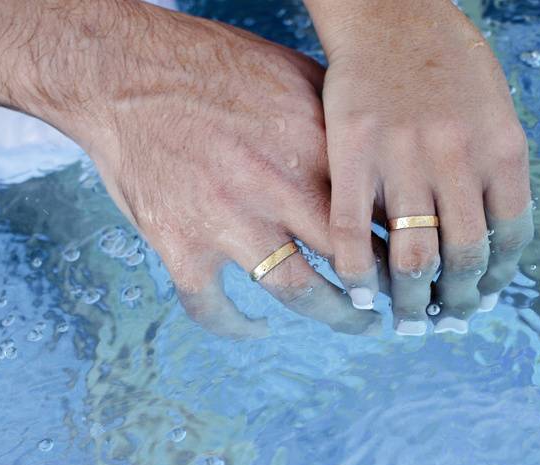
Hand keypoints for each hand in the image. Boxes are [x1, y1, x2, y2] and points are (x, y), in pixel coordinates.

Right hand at [0, 0, 379, 335]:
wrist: (120, 73)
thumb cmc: (203, 64)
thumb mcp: (285, 71)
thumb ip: (331, 117)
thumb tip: (372, 155)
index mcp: (310, 143)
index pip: (380, 207)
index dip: (408, 235)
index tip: (419, 250)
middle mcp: (277, 187)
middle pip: (355, 257)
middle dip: (388, 285)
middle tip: (404, 297)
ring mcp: (227, 222)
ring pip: (299, 291)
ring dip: (337, 315)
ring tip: (356, 322)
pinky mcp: (180, 246)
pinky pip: (213, 306)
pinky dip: (236, 326)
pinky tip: (254, 327)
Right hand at [304, 0, 533, 334]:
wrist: (390, 14)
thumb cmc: (444, 61)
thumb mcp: (492, 109)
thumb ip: (491, 170)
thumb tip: (489, 234)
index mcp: (503, 147)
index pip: (512, 236)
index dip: (498, 278)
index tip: (483, 297)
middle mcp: (459, 156)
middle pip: (465, 256)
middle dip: (457, 301)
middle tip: (446, 320)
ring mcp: (405, 156)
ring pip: (415, 255)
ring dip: (413, 299)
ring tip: (408, 319)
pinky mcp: (354, 153)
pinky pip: (354, 230)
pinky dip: (358, 272)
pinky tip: (359, 295)